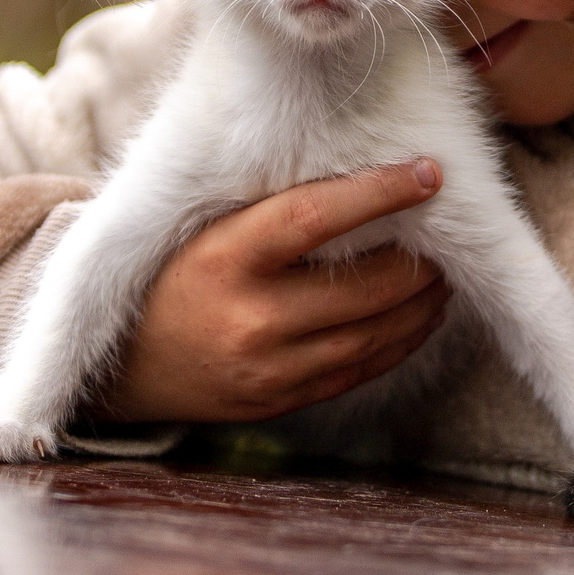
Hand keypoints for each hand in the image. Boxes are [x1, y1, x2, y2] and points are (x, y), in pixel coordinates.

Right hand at [92, 161, 452, 423]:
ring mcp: (268, 369)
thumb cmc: (173, 272)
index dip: (380, 192)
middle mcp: (249, 318)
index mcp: (226, 256)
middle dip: (418, 260)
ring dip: (421, 303)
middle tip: (448, 231)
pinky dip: (398, 341)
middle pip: (363, 287)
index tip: (429, 172)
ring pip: (372, 334)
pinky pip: (359, 371)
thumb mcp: (207, 228)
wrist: (125, 362)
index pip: (316, 216)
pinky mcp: (281, 402)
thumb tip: (363, 175)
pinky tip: (418, 315)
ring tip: (443, 273)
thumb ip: (275, 208)